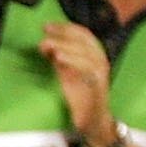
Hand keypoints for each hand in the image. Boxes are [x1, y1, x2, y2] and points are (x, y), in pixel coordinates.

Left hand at [35, 21, 115, 140]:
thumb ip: (58, 57)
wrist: (92, 120)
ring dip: (65, 45)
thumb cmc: (80, 95)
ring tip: (49, 45)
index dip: (65, 27)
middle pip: (84, 39)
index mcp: (93, 55)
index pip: (82, 34)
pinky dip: (72, 61)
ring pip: (86, 52)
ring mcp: (100, 72)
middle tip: (46, 31)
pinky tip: (59, 58)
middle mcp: (99, 60)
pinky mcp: (98, 84)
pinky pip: (87, 69)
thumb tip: (45, 43)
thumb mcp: (67, 72)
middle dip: (63, 32)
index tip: (48, 26)